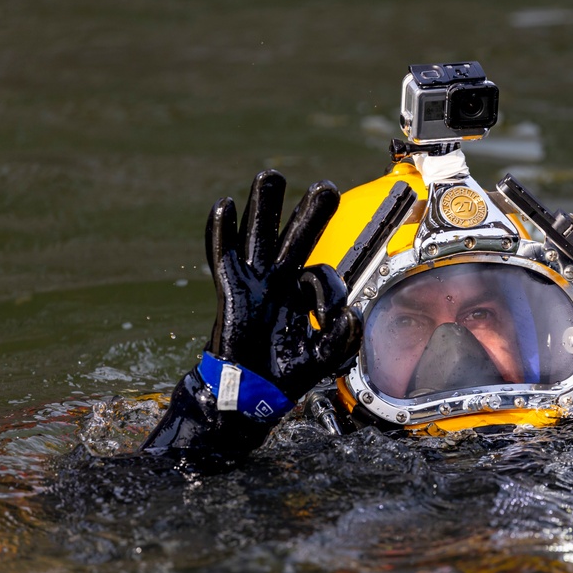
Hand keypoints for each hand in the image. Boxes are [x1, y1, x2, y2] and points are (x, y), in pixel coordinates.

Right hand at [205, 170, 360, 400]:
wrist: (248, 395)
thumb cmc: (283, 376)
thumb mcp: (322, 359)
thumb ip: (341, 340)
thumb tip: (351, 313)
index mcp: (302, 295)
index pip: (320, 274)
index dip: (328, 292)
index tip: (327, 319)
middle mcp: (279, 282)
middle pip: (295, 238)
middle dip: (310, 213)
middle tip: (327, 187)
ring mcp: (253, 282)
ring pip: (259, 236)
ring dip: (264, 206)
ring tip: (271, 176)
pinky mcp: (230, 289)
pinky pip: (223, 255)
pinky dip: (221, 230)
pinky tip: (226, 206)